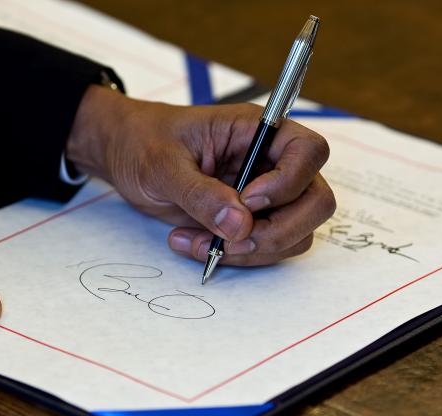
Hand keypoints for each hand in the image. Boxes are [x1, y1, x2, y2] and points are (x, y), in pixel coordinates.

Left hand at [67, 86, 334, 265]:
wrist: (126, 156)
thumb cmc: (143, 142)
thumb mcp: (162, 164)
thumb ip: (199, 193)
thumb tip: (240, 225)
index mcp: (257, 131)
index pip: (309, 151)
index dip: (290, 181)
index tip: (249, 199)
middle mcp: (271, 163)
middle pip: (316, 202)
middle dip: (278, 230)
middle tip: (230, 238)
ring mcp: (266, 196)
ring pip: (296, 234)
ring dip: (253, 250)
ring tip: (198, 242)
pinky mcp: (251, 221)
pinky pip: (267, 248)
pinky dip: (237, 257)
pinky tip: (194, 244)